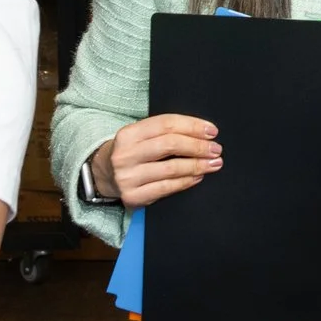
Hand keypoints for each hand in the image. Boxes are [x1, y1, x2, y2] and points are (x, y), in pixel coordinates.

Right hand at [97, 116, 220, 207]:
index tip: (212, 131)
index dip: (192, 126)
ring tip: (213, 163)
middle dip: (198, 146)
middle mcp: (125, 155)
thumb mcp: (140, 136)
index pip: (166, 124)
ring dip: (197, 165)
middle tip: (216, 149)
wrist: (105, 175)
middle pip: (170, 145)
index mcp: (128, 134)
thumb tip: (202, 133)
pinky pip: (167, 188)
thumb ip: (165, 132)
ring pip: (171, 168)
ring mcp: (128, 177)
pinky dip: (186, 181)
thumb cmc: (132, 152)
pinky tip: (198, 177)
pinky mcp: (133, 196)